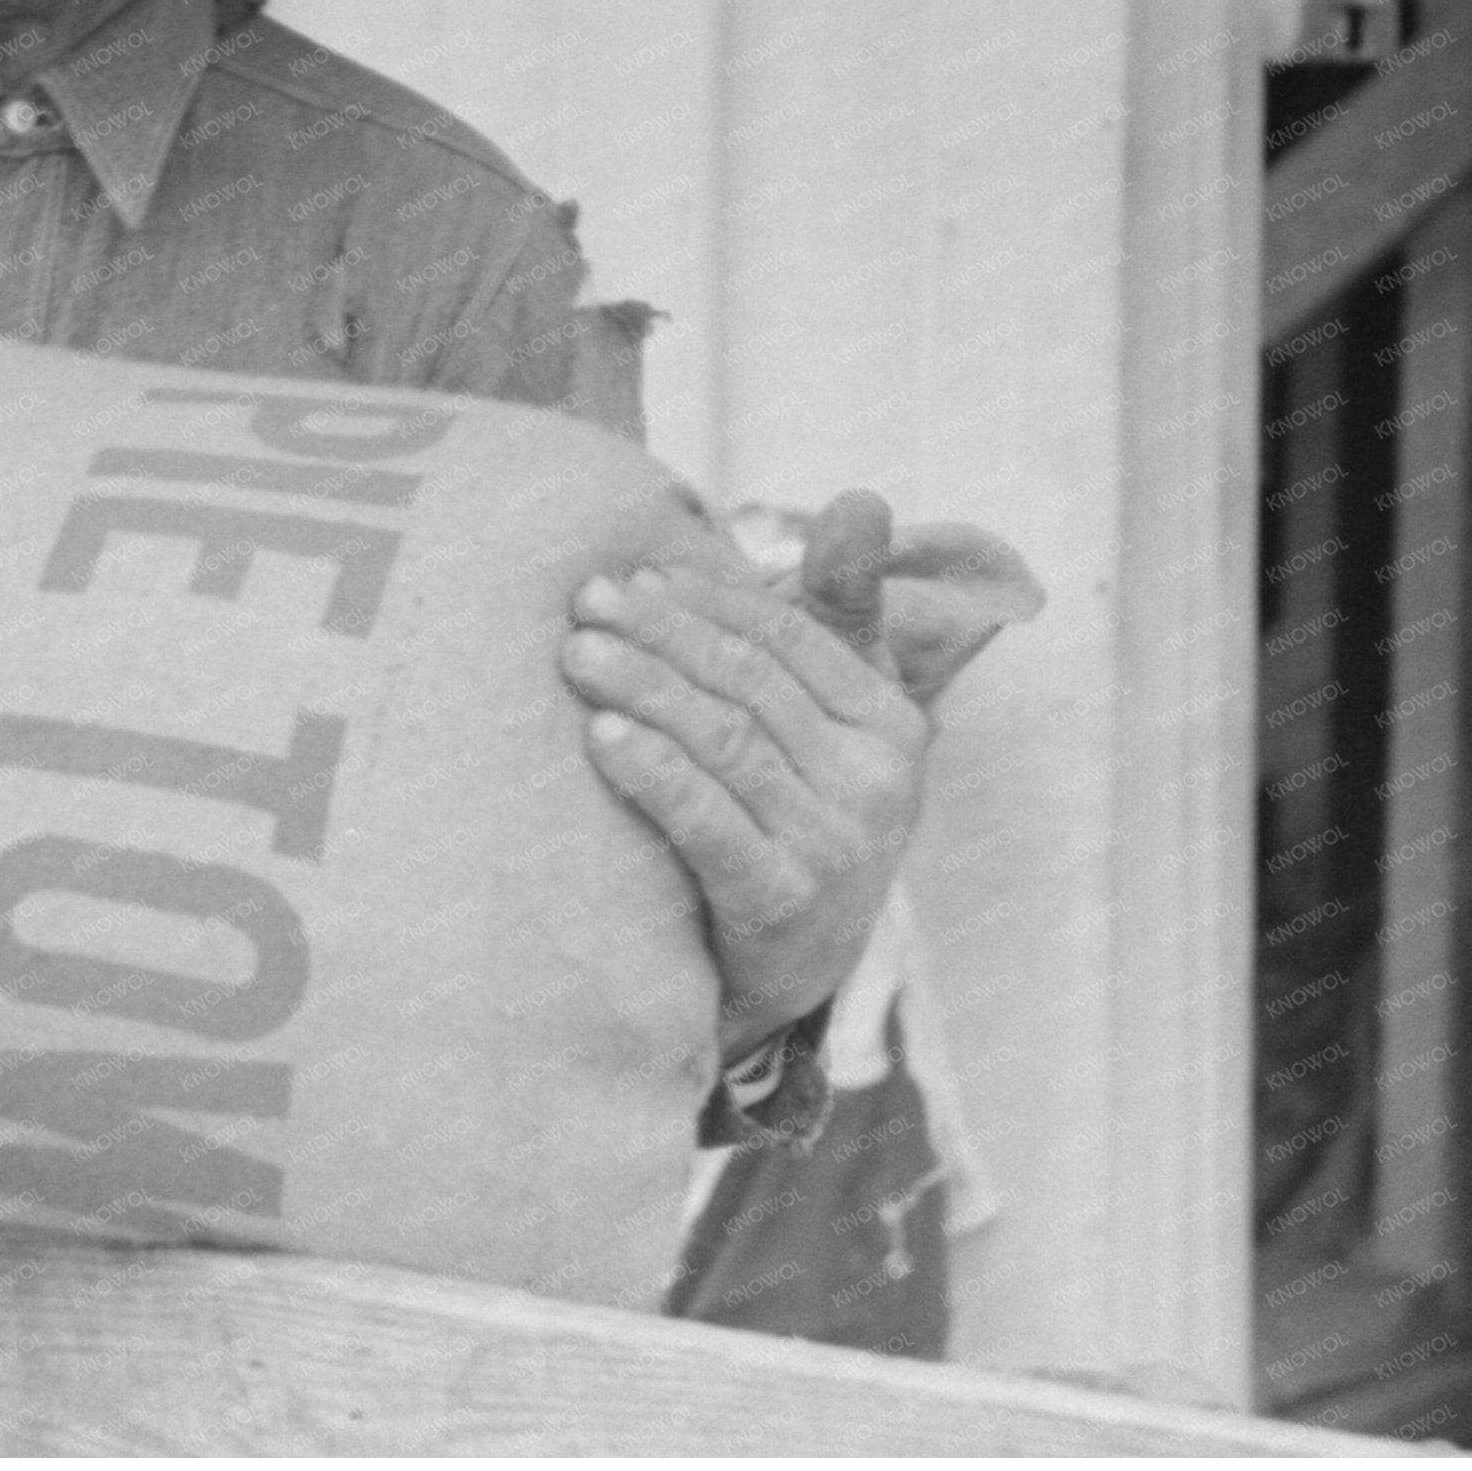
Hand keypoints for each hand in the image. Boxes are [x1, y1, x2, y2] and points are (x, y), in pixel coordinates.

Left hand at [560, 491, 927, 1050]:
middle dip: (663, 633)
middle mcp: (878, 784)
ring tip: (578, 654)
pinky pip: (709, 822)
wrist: (785, 971)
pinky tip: (602, 738)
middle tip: (586, 602)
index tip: (638, 574)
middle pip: (750, 682)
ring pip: (725, 741)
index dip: (710, 600)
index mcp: (893, 724)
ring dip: (645, 688)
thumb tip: (859, 499)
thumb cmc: (797, 814)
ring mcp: (836, 849)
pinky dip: (654, 773)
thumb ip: (837, 611)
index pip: (792, 637)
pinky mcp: (785, 908)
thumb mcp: (832, 716)